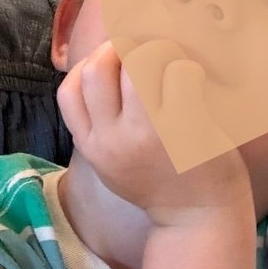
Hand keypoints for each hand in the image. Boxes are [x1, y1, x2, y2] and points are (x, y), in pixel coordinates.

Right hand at [57, 39, 248, 226]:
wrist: (198, 220)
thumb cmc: (160, 182)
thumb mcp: (112, 163)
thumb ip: (100, 127)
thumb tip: (100, 71)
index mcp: (93, 147)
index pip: (68, 90)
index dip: (88, 66)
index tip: (113, 68)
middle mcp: (113, 141)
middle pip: (97, 68)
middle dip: (120, 48)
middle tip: (145, 56)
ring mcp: (148, 134)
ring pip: (139, 61)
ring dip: (158, 51)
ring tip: (173, 66)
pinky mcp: (185, 128)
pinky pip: (181, 72)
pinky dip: (190, 68)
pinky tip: (196, 83)